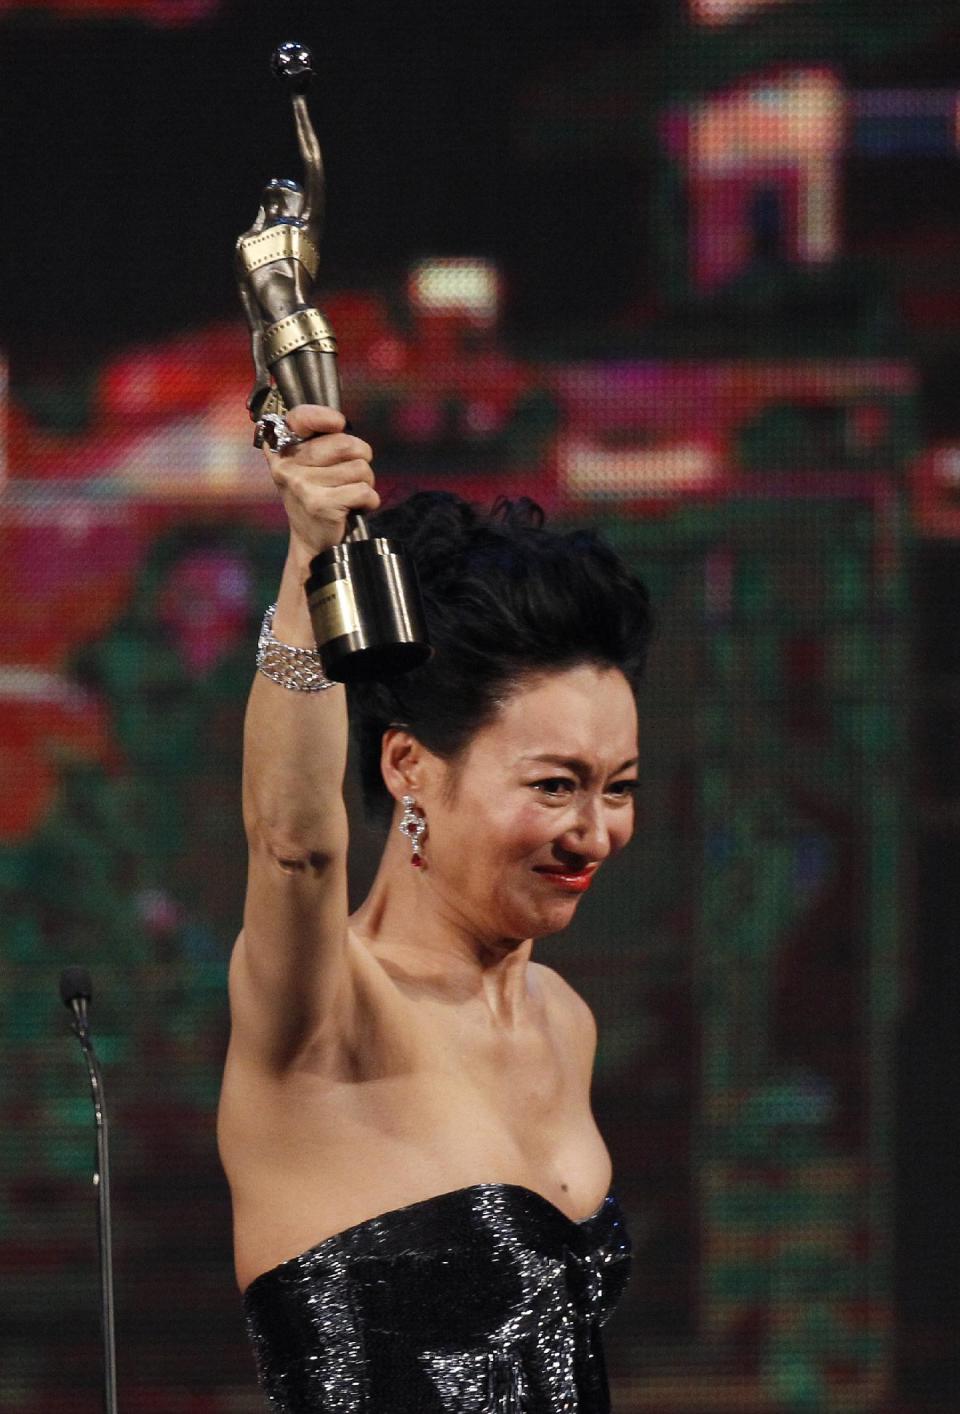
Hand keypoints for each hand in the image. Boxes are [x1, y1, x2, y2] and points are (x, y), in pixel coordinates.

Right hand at [265, 405, 379, 559]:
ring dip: (366, 481)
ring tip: (351, 493)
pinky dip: (370, 500)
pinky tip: (357, 507)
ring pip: (359, 468)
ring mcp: (302, 486)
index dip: (322, 416)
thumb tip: (342, 426)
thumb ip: (317, 442)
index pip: (299, 418)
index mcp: (280, 450)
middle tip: (353, 473)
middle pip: (344, 443)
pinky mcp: (321, 505)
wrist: (311, 543)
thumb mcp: (304, 467)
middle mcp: (287, 466)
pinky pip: (364, 490)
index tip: (339, 423)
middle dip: (361, 457)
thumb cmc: (315, 497)